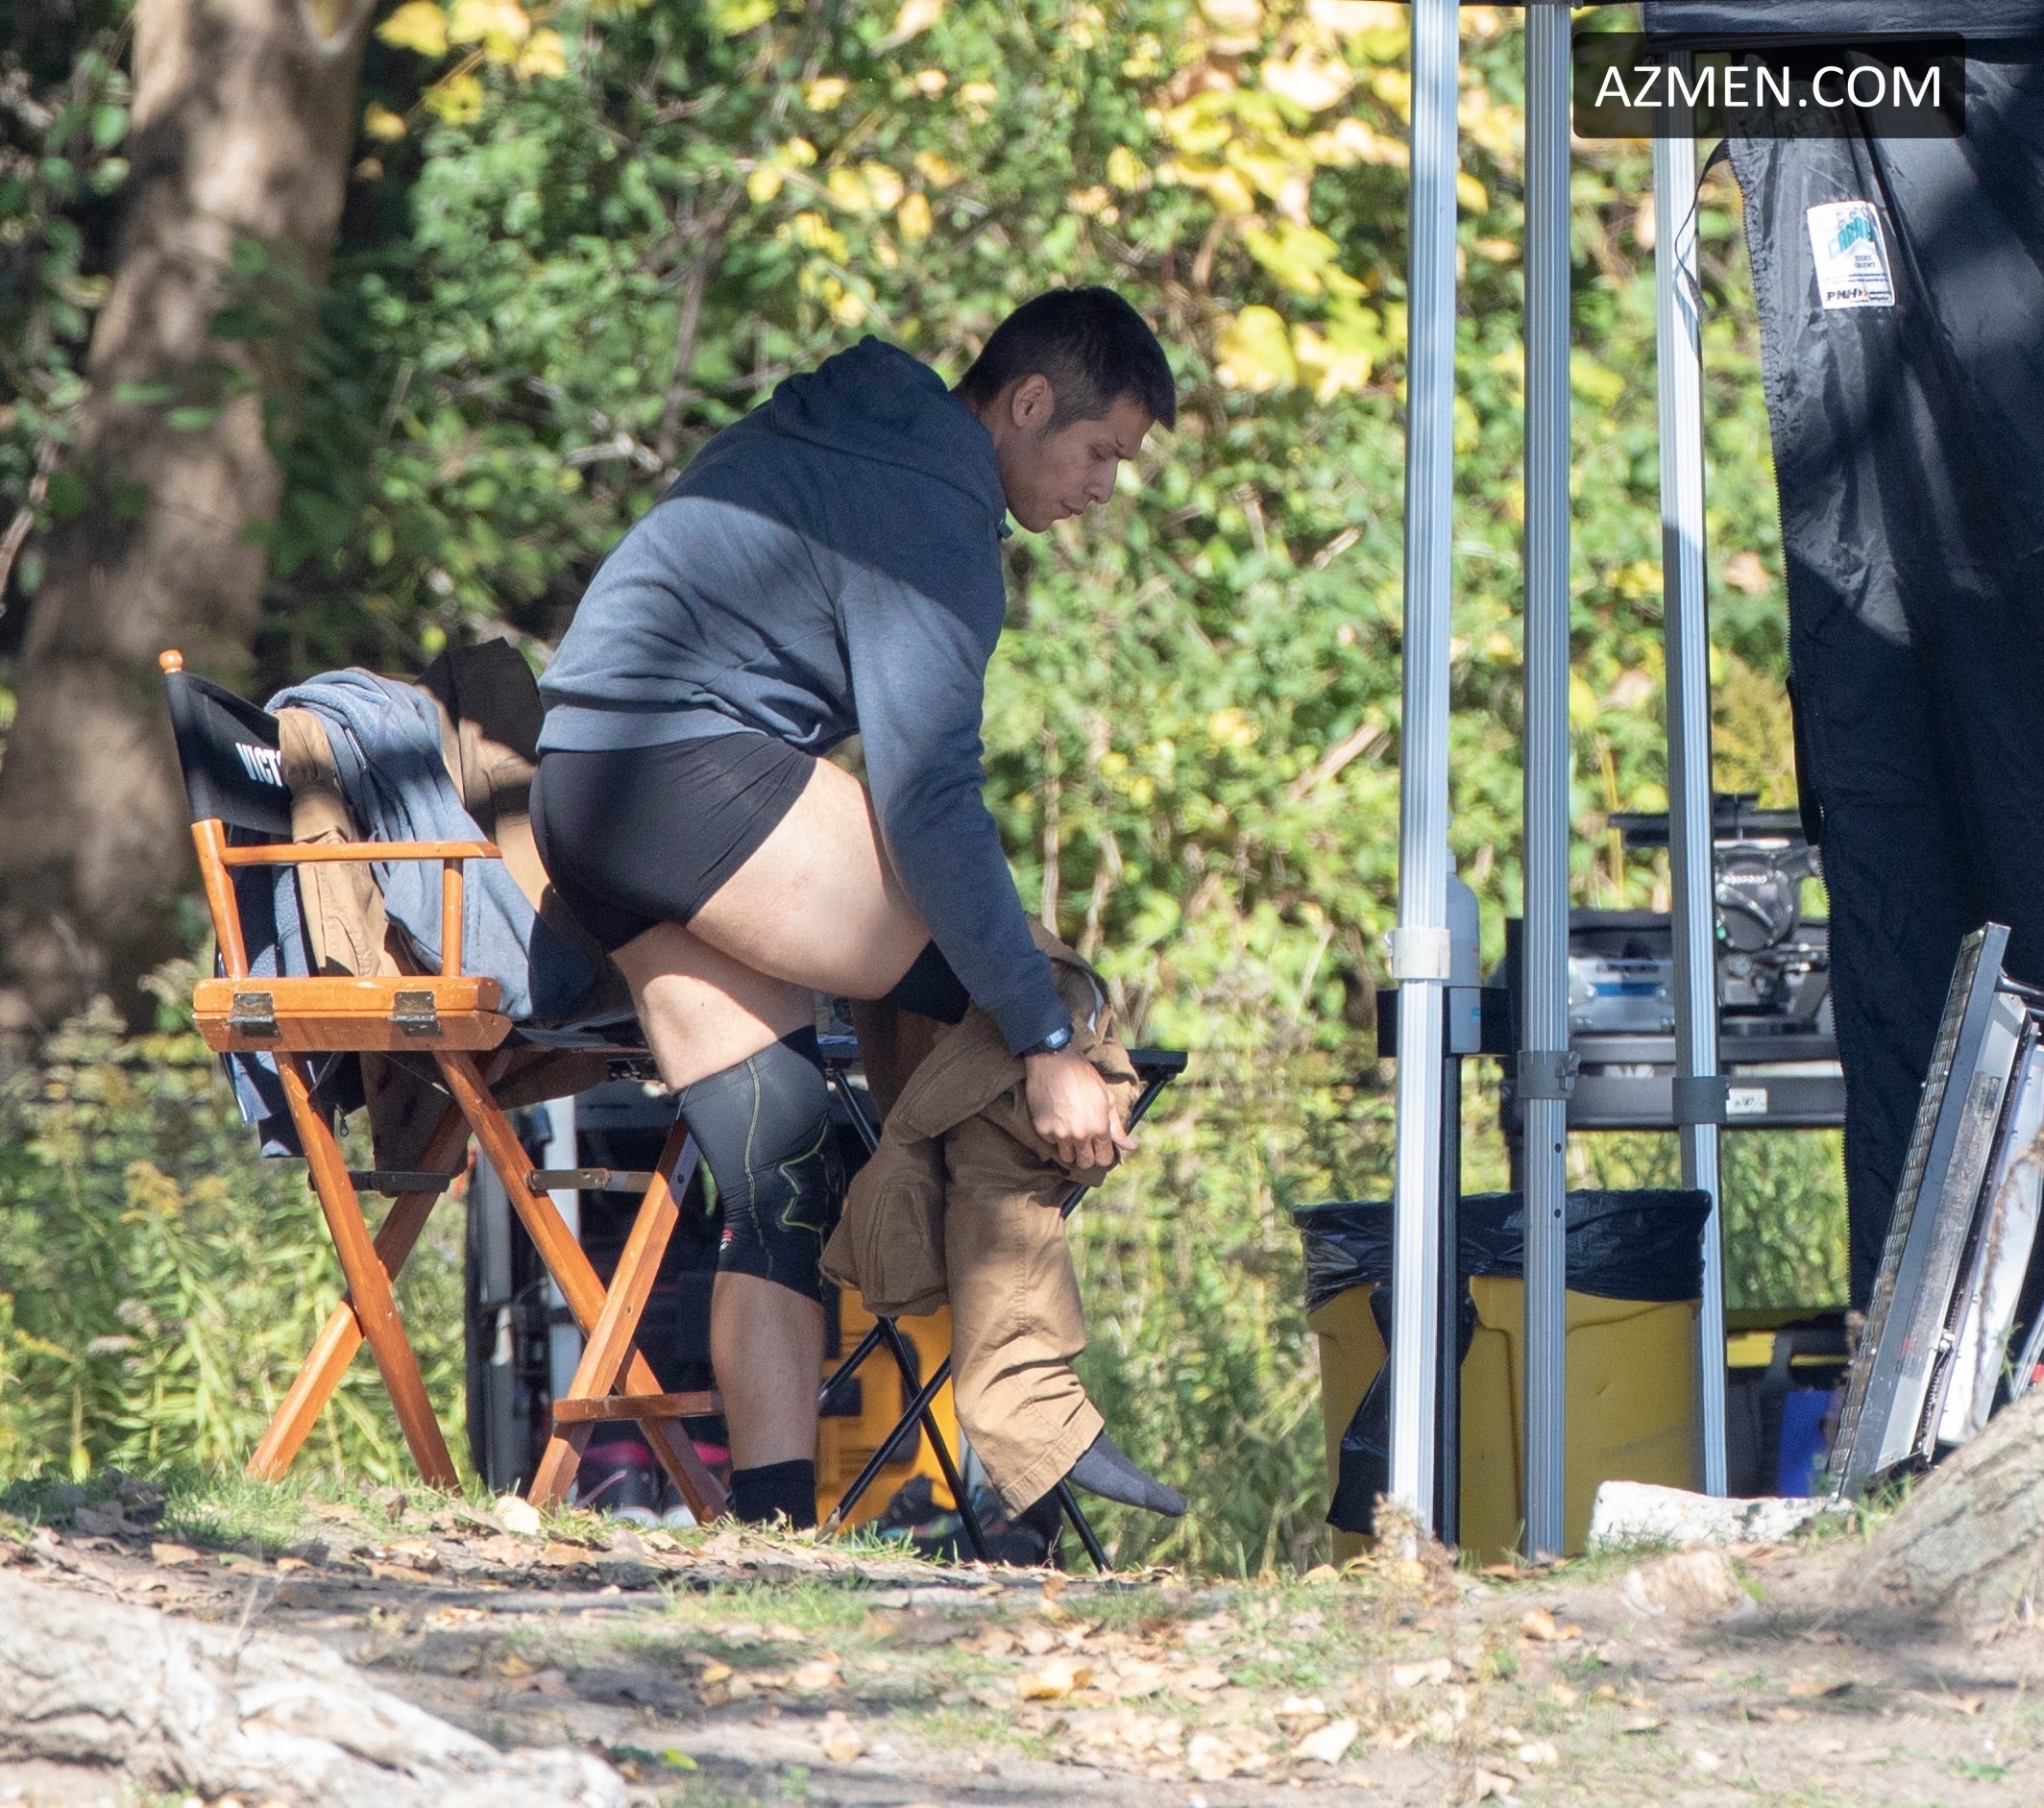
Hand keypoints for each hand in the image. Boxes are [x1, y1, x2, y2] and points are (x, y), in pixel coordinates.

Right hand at [1023, 1046, 1135, 1172]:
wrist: (1054, 1061)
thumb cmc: (1083, 1077)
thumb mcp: (1106, 1098)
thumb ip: (1117, 1126)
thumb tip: (1130, 1146)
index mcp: (1099, 1127)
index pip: (1104, 1159)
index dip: (1103, 1155)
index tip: (1100, 1149)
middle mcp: (1080, 1135)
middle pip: (1085, 1162)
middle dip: (1087, 1156)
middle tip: (1085, 1144)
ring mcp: (1059, 1134)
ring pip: (1066, 1157)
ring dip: (1070, 1148)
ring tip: (1070, 1131)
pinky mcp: (1042, 1129)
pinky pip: (1050, 1142)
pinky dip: (1054, 1134)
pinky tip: (1056, 1118)